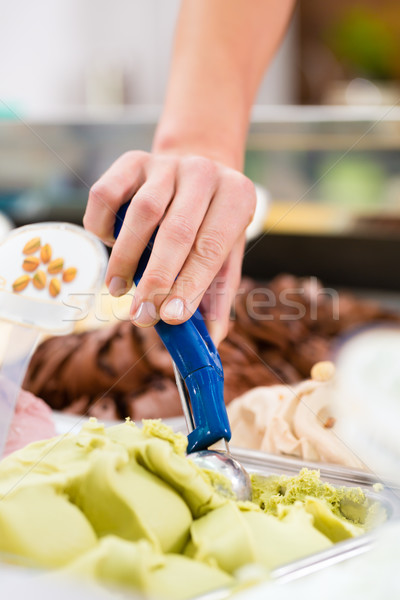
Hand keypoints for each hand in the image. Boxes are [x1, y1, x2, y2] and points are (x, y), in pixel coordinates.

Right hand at [83, 151, 255, 344]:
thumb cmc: (210, 226)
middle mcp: (204, 173)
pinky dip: (102, 225)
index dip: (189, 285)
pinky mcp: (133, 161)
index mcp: (236, 198)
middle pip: (176, 232)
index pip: (210, 247)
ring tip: (118, 290)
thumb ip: (218, 297)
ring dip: (125, 259)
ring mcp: (167, 164)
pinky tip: (109, 246)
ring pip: (141, 214)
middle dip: (156, 281)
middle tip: (140, 315)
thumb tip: (211, 340)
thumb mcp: (225, 257)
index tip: (170, 318)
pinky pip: (107, 194)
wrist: (196, 175)